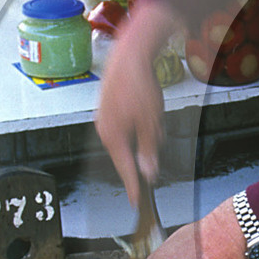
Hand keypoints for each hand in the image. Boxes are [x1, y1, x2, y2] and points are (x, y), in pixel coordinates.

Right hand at [95, 0, 176, 200]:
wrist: (129, 54)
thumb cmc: (139, 86)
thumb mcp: (152, 123)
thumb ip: (149, 150)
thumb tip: (148, 172)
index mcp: (114, 137)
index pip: (126, 170)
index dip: (134, 188)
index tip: (138, 204)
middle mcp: (105, 130)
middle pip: (126, 156)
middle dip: (142, 155)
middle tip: (154, 146)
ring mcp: (105, 119)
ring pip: (128, 139)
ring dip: (143, 136)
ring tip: (153, 115)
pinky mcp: (109, 108)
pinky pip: (125, 126)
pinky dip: (137, 125)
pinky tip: (147, 110)